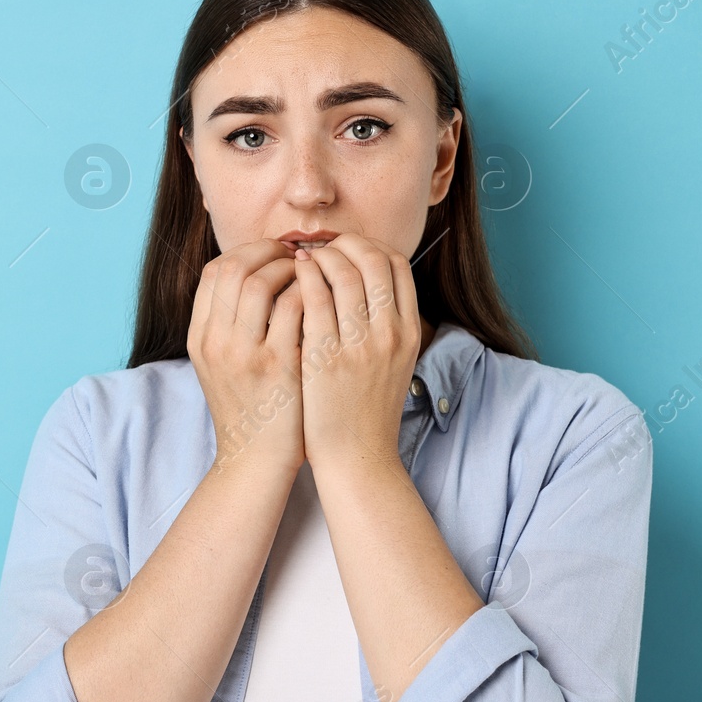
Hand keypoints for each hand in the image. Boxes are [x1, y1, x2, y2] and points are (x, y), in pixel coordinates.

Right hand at [187, 239, 304, 474]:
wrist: (257, 461)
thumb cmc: (252, 410)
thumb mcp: (225, 365)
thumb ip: (233, 324)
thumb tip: (258, 275)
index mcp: (200, 338)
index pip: (214, 272)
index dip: (246, 253)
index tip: (273, 254)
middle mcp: (215, 342)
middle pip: (233, 269)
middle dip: (269, 252)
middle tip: (298, 255)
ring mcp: (243, 354)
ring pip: (260, 283)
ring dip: (290, 269)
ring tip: (312, 275)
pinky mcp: (276, 367)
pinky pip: (293, 309)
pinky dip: (310, 293)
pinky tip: (325, 298)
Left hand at [291, 233, 420, 471]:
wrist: (357, 458)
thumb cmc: (366, 412)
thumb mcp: (394, 364)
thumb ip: (386, 326)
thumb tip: (367, 285)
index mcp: (409, 332)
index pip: (398, 265)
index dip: (370, 245)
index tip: (347, 248)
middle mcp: (390, 334)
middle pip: (373, 260)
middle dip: (344, 243)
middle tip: (321, 246)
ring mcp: (361, 345)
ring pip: (344, 272)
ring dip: (320, 255)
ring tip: (303, 258)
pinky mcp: (327, 357)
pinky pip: (315, 299)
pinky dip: (303, 277)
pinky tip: (292, 276)